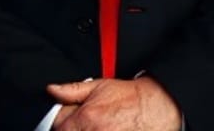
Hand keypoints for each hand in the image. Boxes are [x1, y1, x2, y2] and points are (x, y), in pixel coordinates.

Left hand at [48, 77, 181, 130]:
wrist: (160, 107)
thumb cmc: (133, 98)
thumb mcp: (102, 86)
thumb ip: (73, 90)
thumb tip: (52, 90)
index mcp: (85, 118)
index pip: (57, 127)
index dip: (63, 122)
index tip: (73, 120)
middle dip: (74, 128)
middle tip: (89, 123)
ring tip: (102, 126)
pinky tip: (111, 129)